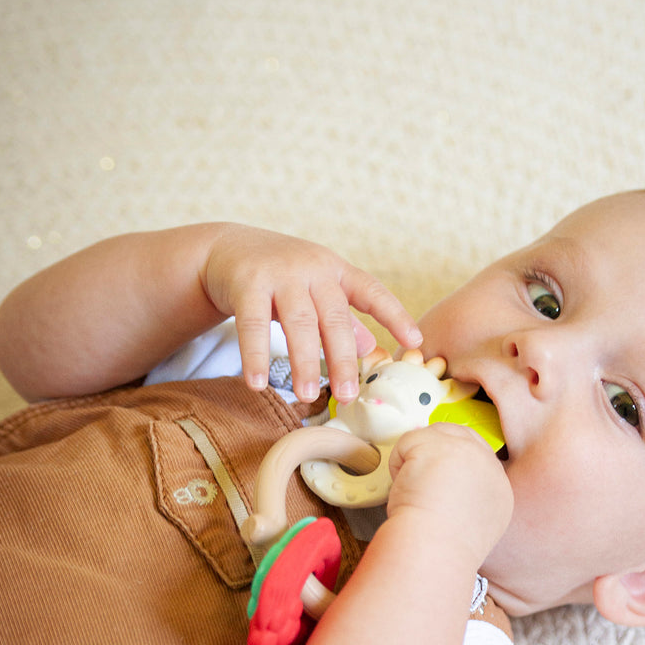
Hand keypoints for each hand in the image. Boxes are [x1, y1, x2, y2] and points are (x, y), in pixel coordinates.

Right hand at [202, 226, 422, 401]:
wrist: (228, 247)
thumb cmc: (281, 277)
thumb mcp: (316, 292)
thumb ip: (342, 318)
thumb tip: (372, 349)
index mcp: (336, 271)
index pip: (372, 291)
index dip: (395, 315)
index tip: (416, 342)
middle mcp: (313, 268)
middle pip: (334, 318)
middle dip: (342, 359)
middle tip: (348, 396)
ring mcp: (279, 274)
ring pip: (298, 323)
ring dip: (304, 362)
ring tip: (307, 396)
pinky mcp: (247, 282)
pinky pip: (252, 324)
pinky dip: (256, 356)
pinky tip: (258, 384)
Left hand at [387, 424, 513, 568]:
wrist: (435, 549)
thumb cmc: (442, 549)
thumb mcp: (470, 528)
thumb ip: (465, 502)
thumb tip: (443, 488)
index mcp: (499, 490)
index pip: (479, 458)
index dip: (452, 463)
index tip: (436, 481)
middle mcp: (487, 465)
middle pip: (459, 436)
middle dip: (434, 452)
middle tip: (418, 481)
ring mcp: (465, 449)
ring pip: (432, 437)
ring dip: (416, 463)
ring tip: (414, 493)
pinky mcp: (438, 443)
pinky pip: (408, 442)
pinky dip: (398, 464)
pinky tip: (405, 488)